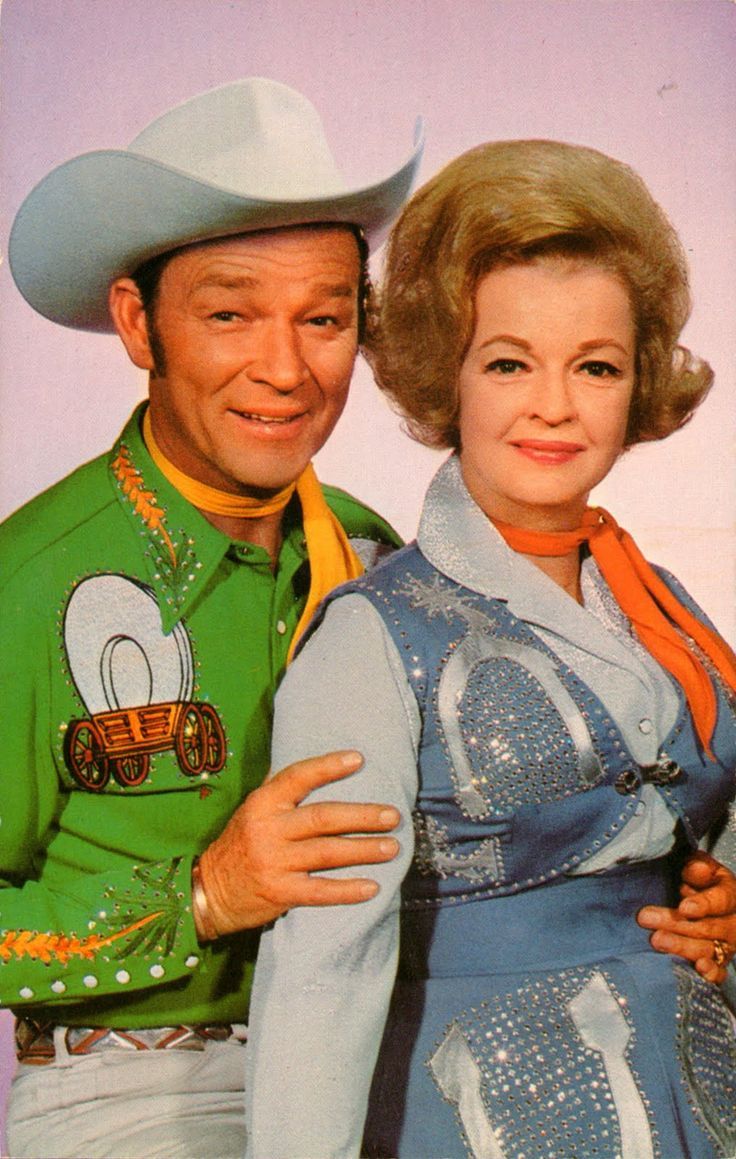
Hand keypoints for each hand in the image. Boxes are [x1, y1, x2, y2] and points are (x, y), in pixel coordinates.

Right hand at [195, 750, 399, 936]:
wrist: (208, 892)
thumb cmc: (239, 846)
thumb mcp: (252, 812)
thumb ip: (280, 793)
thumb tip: (320, 768)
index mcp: (263, 804)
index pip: (298, 777)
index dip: (329, 767)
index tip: (359, 759)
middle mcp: (268, 829)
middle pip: (323, 818)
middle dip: (362, 816)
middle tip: (392, 815)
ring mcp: (274, 862)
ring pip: (328, 852)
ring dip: (364, 849)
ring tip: (392, 847)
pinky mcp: (280, 892)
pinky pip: (321, 891)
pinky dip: (348, 890)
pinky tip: (372, 887)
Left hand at [637, 852, 735, 982]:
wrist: (707, 901)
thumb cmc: (700, 881)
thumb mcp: (700, 868)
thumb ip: (698, 867)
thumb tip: (697, 868)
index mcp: (731, 895)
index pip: (721, 900)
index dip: (703, 904)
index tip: (684, 908)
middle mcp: (733, 923)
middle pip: (708, 927)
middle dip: (676, 924)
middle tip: (646, 918)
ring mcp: (728, 945)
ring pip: (708, 949)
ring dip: (681, 946)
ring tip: (656, 940)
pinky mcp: (720, 963)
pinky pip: (719, 972)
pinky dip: (710, 973)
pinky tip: (698, 968)